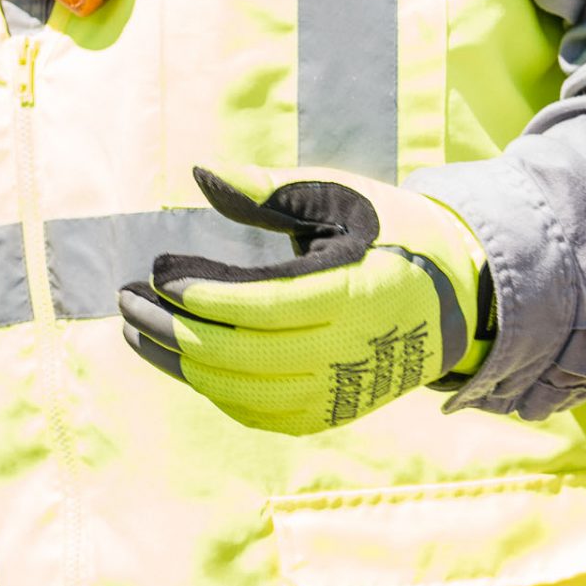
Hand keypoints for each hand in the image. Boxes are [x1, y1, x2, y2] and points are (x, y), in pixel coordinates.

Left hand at [118, 165, 491, 434]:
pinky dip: (212, 387)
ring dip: (176, 362)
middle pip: (238, 353)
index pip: (260, 303)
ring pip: (240, 390)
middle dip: (168, 328)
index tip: (154, 269)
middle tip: (124, 299)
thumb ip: (268, 189)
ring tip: (132, 328)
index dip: (198, 292)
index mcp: (354, 290)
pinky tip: (176, 357)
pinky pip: (258, 412)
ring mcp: (339, 390)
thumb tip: (201, 172)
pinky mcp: (332, 413)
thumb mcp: (340, 197)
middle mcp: (348, 350)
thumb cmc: (390, 232)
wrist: (461, 299)